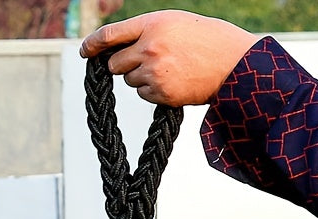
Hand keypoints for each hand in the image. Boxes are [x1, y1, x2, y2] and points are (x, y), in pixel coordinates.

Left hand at [79, 10, 259, 105]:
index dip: (93, 45)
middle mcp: (149, 47)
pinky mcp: (160, 93)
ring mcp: (154, 72)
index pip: (111, 35)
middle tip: (146, 61)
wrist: (232, 63)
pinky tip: (172, 81)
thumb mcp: (175, 23)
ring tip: (168, 69)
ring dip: (140, 78)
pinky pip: (142, 94)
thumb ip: (145, 31)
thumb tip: (115, 49)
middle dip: (123, 65)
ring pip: (129, 81)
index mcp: (153, 24)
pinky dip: (152, 91)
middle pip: (115, 64)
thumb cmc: (205, 41)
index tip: (85, 51)